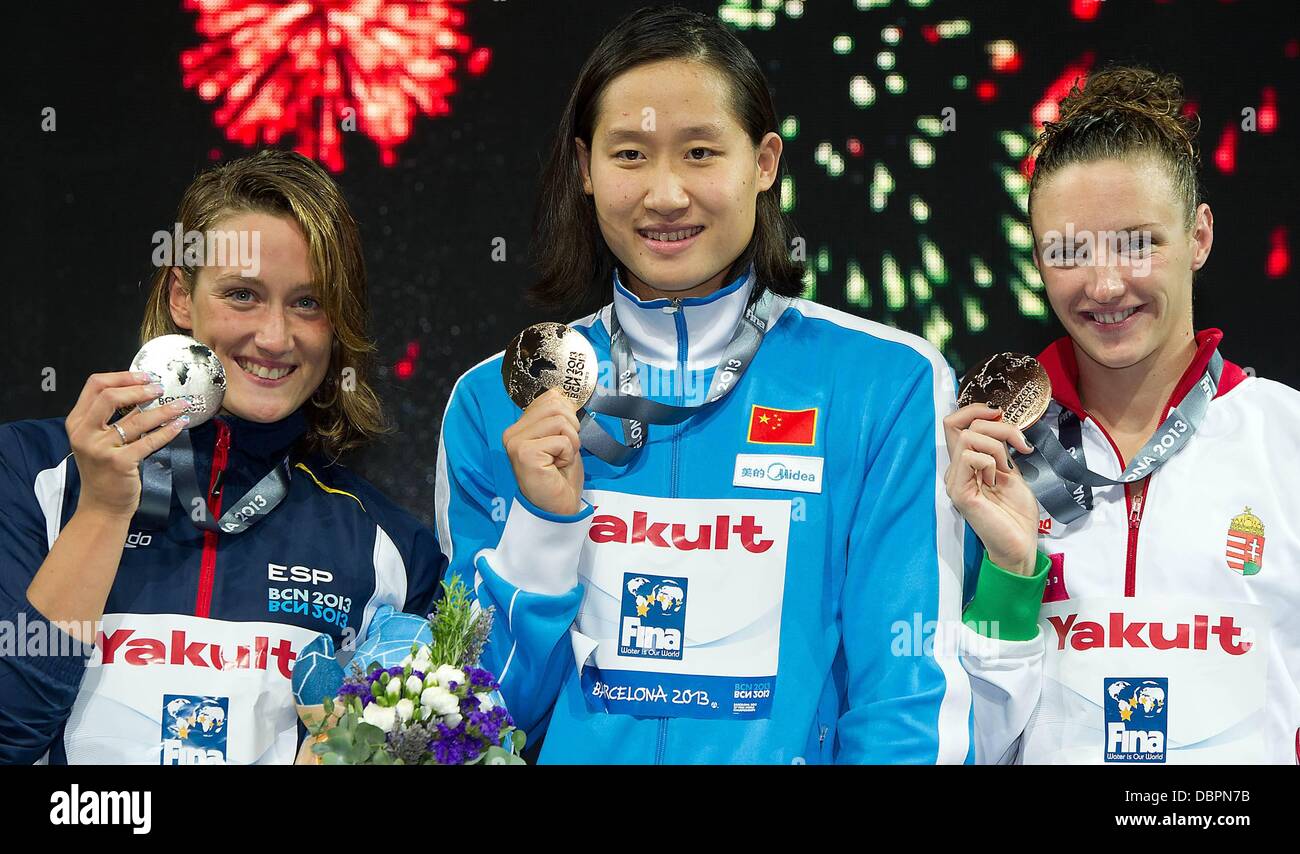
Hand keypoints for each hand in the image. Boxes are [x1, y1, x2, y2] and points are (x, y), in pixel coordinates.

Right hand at [64, 371, 190, 518]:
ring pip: (136, 419)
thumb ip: (111, 417)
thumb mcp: (98, 439)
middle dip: (139, 389)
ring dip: (163, 410)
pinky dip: (168, 430)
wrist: (102, 505)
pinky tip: (180, 424)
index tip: (145, 376)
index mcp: (77, 422)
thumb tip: (141, 391)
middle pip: (110, 397)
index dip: (122, 377)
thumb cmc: (104, 470)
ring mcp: (100, 448)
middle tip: (161, 389)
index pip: (95, 385)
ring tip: (181, 405)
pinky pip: (149, 441)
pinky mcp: (119, 462)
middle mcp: (84, 433)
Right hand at [502, 388, 584, 515]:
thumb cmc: (560, 475)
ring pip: (560, 421)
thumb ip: (558, 417)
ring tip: (560, 459)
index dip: (568, 416)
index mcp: (520, 426)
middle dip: (571, 428)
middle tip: (564, 451)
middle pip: (556, 405)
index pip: (551, 397)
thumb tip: (565, 396)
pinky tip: (557, 467)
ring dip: (571, 442)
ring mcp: (516, 442)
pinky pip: (562, 440)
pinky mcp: (525, 453)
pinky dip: (568, 454)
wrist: (558, 507)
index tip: (563, 439)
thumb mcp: (561, 438)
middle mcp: (512, 432)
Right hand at [943, 404, 1039, 575]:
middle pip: (962, 424)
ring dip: (997, 447)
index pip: (954, 423)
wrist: (1020, 543)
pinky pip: (970, 458)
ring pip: (969, 437)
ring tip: (1006, 470)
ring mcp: (954, 481)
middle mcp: (954, 470)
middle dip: (998, 427)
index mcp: (964, 463)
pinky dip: (990, 463)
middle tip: (1020, 445)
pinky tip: (996, 482)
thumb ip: (1000, 447)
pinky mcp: (959, 492)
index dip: (975, 410)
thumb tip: (998, 419)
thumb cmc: (1016, 512)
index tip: (1001, 416)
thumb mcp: (1010, 470)